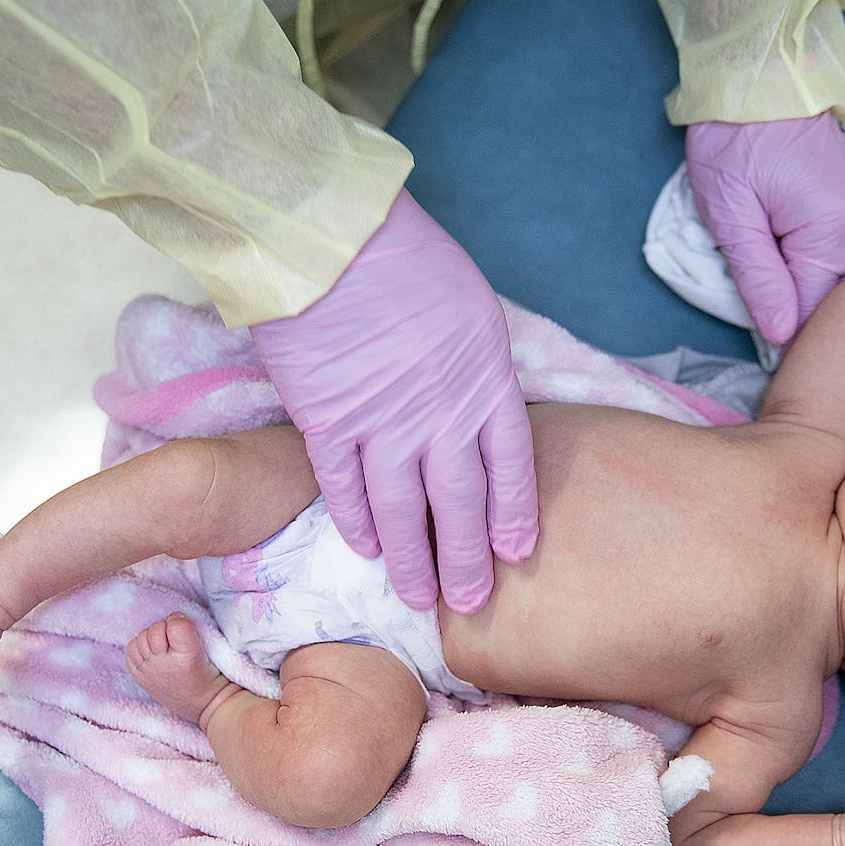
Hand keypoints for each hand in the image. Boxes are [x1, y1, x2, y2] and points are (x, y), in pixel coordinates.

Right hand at [251, 190, 537, 612]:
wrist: (332, 241)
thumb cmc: (407, 259)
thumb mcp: (473, 309)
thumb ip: (477, 365)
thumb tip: (475, 403)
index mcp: (485, 381)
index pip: (509, 466)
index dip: (513, 514)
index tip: (516, 553)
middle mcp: (440, 414)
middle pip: (460, 502)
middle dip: (468, 559)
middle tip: (471, 605)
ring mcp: (383, 423)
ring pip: (403, 509)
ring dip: (411, 559)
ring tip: (417, 599)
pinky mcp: (327, 422)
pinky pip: (345, 486)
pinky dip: (356, 521)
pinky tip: (364, 549)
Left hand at [685, 112, 844, 345]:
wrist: (763, 84)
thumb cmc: (735, 143)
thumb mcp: (732, 214)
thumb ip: (759, 278)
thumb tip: (783, 336)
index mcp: (833, 231)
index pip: (820, 312)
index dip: (797, 342)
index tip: (778, 368)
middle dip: (829, 334)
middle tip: (805, 368)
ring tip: (833, 347)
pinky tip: (843, 310)